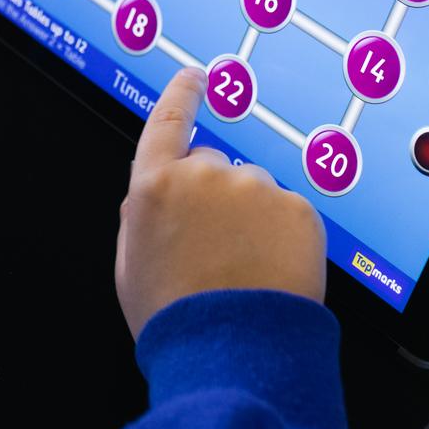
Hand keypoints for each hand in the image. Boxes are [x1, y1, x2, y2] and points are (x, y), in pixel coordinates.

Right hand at [114, 67, 326, 338]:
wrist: (234, 351)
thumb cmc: (178, 318)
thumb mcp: (131, 267)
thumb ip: (139, 217)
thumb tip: (151, 196)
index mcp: (155, 187)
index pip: (168, 122)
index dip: (181, 95)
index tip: (195, 78)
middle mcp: (204, 176)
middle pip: (212, 168)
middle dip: (215, 198)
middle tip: (217, 249)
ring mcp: (254, 189)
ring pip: (254, 194)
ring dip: (252, 221)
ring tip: (245, 271)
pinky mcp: (297, 208)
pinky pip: (289, 214)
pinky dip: (283, 237)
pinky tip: (270, 272)